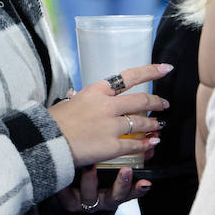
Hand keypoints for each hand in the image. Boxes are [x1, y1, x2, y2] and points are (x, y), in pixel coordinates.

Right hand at [48, 64, 170, 167]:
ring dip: (153, 124)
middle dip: (157, 103)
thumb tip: (77, 95)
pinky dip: (145, 144)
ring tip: (158, 126)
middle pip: (141, 101)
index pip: (129, 76)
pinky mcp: (112, 146)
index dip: (151, 72)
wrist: (48, 142)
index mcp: (97, 90)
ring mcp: (112, 125)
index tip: (166, 69)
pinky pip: (134, 144)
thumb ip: (82, 98)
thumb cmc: (54, 121)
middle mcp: (108, 105)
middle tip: (164, 105)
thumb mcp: (69, 101)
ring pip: (141, 123)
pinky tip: (151, 144)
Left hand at [56, 165, 150, 214]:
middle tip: (126, 170)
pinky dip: (66, 189)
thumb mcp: (115, 168)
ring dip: (92, 182)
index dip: (139, 189)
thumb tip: (151, 142)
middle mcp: (103, 199)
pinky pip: (68, 197)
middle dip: (122, 185)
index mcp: (116, 193)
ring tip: (91, 167)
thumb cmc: (98, 175)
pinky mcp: (70, 201)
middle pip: (115, 197)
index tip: (145, 181)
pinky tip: (65, 181)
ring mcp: (87, 201)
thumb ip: (132, 157)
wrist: (72, 191)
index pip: (131, 193)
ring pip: (91, 197)